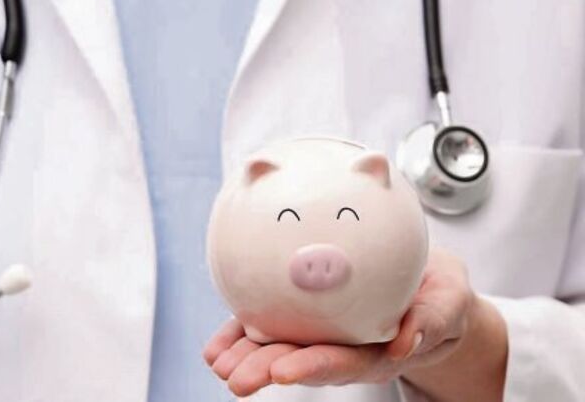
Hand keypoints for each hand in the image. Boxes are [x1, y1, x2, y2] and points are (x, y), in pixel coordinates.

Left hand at [203, 249, 504, 398]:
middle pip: (302, 361)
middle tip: (236, 378)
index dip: (313, 367)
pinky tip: (215, 349)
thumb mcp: (449, 300)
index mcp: (377, 350)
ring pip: (279, 348)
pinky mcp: (304, 317)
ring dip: (246, 358)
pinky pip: (269, 328)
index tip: (283, 372)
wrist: (427, 287)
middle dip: (266, 370)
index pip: (343, 362)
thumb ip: (433, 319)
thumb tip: (409, 340)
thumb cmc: (440, 293)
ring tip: (218, 364)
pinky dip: (241, 337)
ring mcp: (320, 333)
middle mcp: (343, 347)